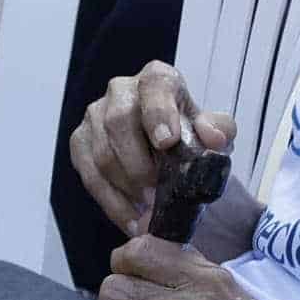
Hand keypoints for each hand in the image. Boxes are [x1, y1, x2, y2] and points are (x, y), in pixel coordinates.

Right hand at [64, 62, 232, 232]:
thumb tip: (214, 138)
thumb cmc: (189, 136)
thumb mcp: (213, 131)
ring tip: (147, 213)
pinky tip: (132, 220)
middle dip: (138, 164)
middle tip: (156, 195)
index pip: (155, 87)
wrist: (167, 150)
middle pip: (119, 122)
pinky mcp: (80, 142)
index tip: (167, 142)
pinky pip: (89, 175)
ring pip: (102, 153)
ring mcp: (95, 115)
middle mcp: (121, 90)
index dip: (158, 113)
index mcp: (158, 79)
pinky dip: (112, 203)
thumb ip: (219, 129)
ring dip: (125, 189)